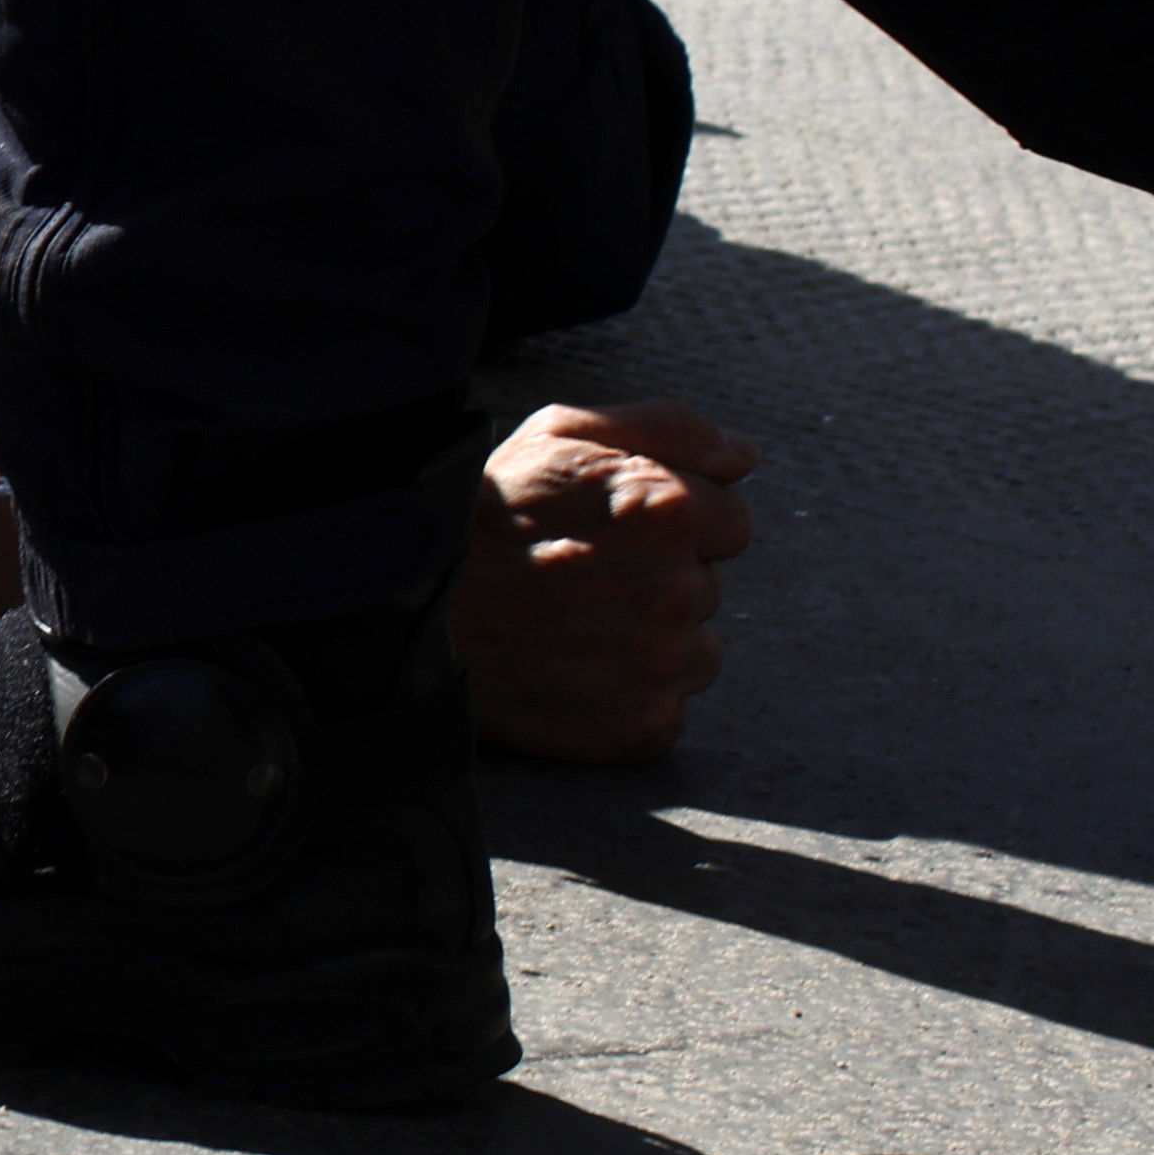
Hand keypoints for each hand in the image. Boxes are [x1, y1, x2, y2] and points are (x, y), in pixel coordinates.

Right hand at [463, 398, 760, 765]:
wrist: (408, 616)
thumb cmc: (482, 517)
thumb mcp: (561, 435)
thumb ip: (669, 428)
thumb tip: (745, 455)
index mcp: (668, 508)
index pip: (731, 522)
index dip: (673, 521)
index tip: (612, 530)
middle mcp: (677, 588)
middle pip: (707, 587)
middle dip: (659, 579)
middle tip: (578, 576)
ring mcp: (660, 664)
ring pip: (694, 650)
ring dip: (650, 640)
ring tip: (574, 626)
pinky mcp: (641, 726)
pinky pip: (666, 707)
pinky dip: (629, 694)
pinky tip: (574, 670)